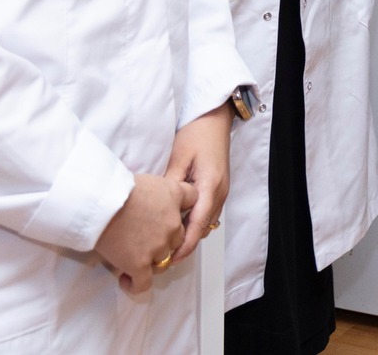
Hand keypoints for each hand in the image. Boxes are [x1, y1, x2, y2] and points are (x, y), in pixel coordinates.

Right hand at [96, 172, 194, 294]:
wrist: (100, 202)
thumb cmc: (116, 187)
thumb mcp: (148, 179)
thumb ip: (161, 191)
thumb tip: (153, 201)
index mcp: (175, 196)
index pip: (193, 200)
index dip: (182, 207)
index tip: (170, 212)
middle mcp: (173, 224)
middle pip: (179, 236)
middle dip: (166, 238)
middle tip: (146, 238)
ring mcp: (158, 247)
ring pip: (164, 260)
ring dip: (152, 260)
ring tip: (135, 257)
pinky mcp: (140, 264)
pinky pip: (143, 283)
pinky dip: (135, 284)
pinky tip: (126, 279)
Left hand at [165, 105, 231, 262]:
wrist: (214, 118)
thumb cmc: (197, 133)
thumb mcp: (178, 158)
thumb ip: (170, 186)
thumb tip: (156, 210)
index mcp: (210, 186)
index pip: (197, 225)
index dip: (184, 245)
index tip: (168, 260)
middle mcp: (219, 192)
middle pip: (203, 228)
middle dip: (184, 245)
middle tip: (160, 258)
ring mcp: (221, 191)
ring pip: (205, 223)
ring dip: (189, 236)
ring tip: (165, 246)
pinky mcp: (217, 188)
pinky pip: (206, 213)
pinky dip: (193, 224)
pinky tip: (176, 225)